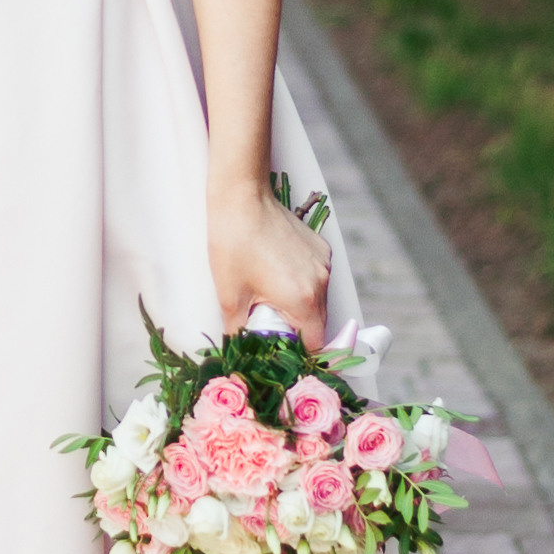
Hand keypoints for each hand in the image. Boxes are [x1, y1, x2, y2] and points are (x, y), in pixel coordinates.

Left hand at [206, 178, 333, 349]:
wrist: (241, 197)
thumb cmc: (233, 245)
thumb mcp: (229, 296)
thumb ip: (238, 332)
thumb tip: (237, 354)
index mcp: (304, 300)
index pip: (315, 344)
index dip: (300, 355)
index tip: (282, 355)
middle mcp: (321, 282)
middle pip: (318, 323)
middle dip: (296, 330)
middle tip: (268, 327)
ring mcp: (323, 263)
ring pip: (317, 300)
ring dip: (298, 306)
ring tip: (268, 297)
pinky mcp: (320, 247)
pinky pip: (315, 277)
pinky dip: (300, 284)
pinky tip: (275, 273)